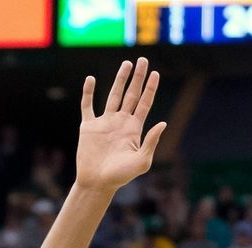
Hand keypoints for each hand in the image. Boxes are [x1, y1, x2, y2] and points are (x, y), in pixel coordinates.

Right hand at [75, 58, 166, 191]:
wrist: (98, 182)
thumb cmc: (121, 176)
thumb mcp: (142, 160)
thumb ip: (151, 141)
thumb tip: (163, 123)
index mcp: (134, 129)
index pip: (145, 103)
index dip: (150, 88)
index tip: (156, 73)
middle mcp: (121, 122)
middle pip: (131, 94)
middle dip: (137, 78)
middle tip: (143, 60)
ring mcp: (105, 122)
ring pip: (113, 95)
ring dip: (120, 79)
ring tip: (127, 64)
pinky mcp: (88, 126)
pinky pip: (87, 106)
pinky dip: (89, 92)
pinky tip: (92, 79)